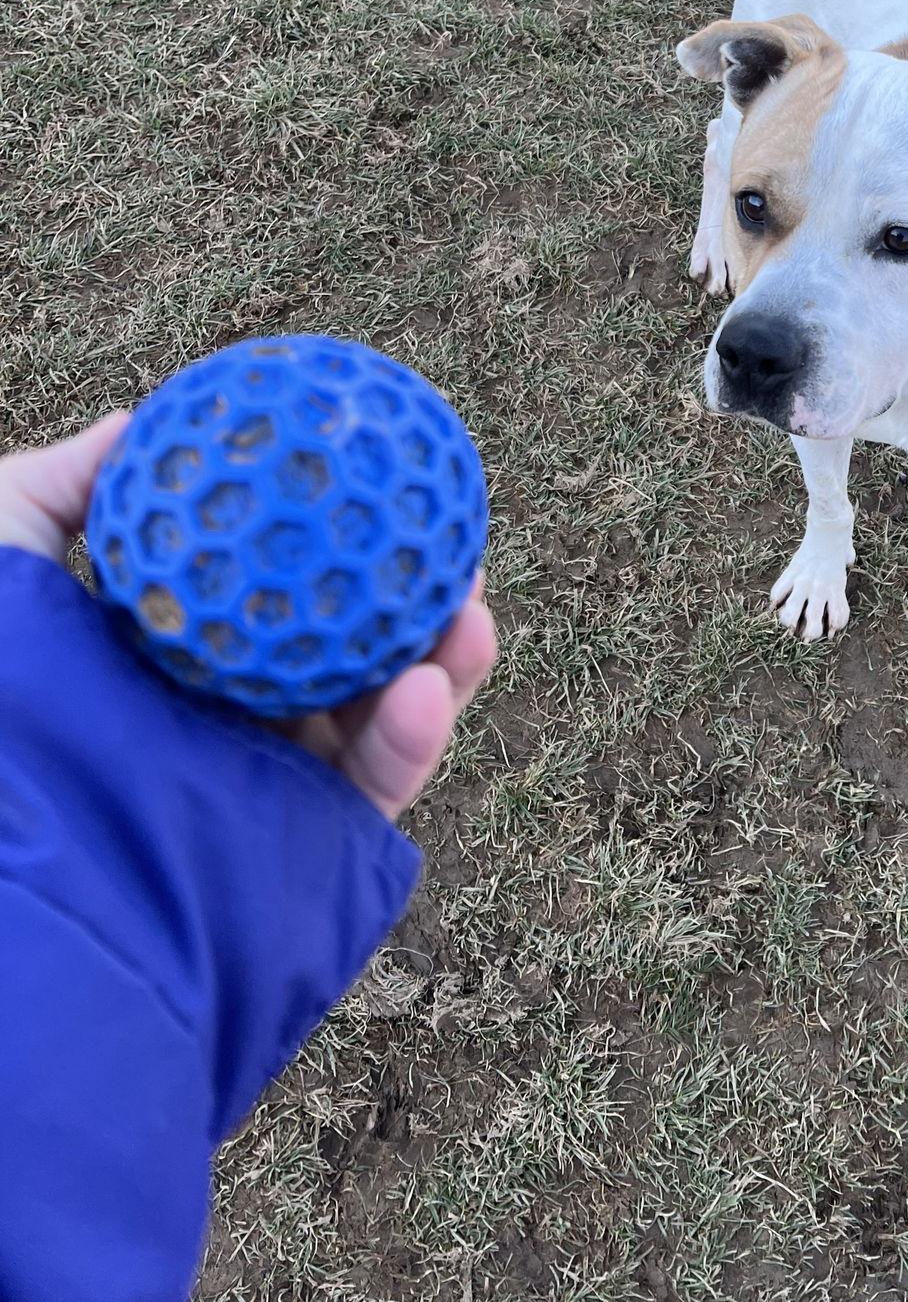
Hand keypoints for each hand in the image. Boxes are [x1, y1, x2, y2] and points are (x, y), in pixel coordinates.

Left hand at [0, 414, 495, 823]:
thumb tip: (130, 424)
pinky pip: (374, 784)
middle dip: (406, 588)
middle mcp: (223, 716)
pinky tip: (431, 687)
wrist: (20, 877)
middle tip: (445, 534)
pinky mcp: (302, 847)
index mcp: (164, 657)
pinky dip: (416, 735)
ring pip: (380, 709)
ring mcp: (269, 782)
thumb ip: (50, 493)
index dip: (319, 528)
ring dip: (440, 657)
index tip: (369, 470)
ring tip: (468, 609)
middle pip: (340, 637)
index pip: (258, 580)